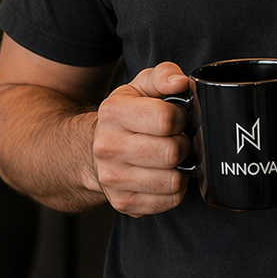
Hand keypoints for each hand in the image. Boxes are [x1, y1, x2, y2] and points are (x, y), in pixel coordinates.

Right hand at [89, 62, 192, 215]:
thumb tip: (180, 83)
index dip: (181, 117)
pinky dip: (175, 188)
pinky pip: (170, 200)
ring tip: (171, 157)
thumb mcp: (141, 86)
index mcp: (113, 113)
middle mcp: (108, 148)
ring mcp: (113, 179)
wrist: (93, 149)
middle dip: (183, 144)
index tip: (177, 118)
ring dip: (181, 168)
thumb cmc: (127, 115)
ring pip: (173, 181)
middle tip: (177, 139)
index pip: (165, 119)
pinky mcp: (124, 203)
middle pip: (171, 152)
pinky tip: (165, 174)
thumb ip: (164, 75)